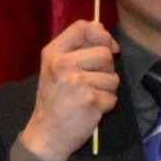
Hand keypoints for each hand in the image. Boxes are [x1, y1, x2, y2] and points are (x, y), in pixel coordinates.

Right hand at [19, 21, 120, 160]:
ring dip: (107, 89)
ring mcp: (77, 82)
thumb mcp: (56, 68)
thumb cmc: (54, 100)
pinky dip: (107, 105)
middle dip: (107, 69)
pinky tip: (91, 109)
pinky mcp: (91, 101)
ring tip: (89, 96)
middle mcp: (63, 64)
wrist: (47, 133)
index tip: (110, 48)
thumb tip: (104, 31)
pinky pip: (113, 97)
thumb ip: (77, 49)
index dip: (102, 35)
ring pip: (113, 77)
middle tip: (91, 82)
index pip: (83, 27)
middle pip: (104, 53)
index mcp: (53, 53)